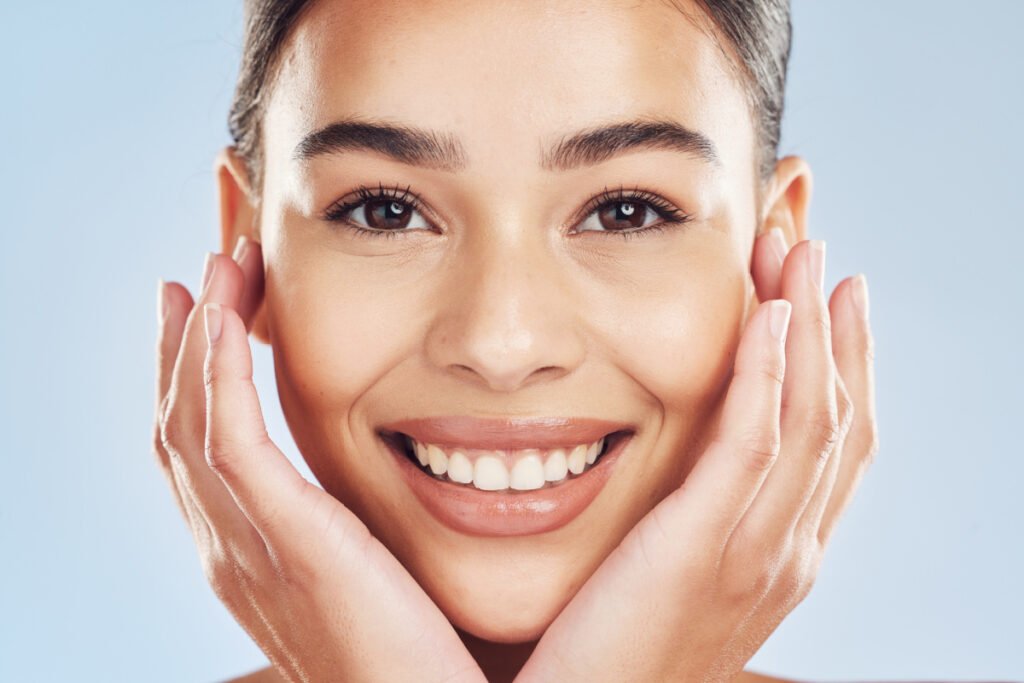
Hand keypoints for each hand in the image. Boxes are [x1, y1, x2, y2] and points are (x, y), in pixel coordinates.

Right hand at [152, 238, 484, 682]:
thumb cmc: (419, 660)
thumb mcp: (372, 580)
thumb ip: (359, 532)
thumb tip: (387, 483)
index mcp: (250, 559)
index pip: (204, 454)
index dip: (199, 381)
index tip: (216, 317)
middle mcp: (230, 552)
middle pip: (179, 430)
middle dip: (183, 348)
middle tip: (201, 276)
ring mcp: (246, 548)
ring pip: (190, 423)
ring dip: (197, 339)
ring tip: (215, 271)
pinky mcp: (284, 539)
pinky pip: (227, 437)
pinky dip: (216, 369)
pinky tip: (224, 314)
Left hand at [516, 233, 877, 681]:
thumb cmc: (612, 653)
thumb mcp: (675, 574)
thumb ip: (698, 518)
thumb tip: (690, 454)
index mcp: (782, 557)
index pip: (835, 444)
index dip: (842, 363)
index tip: (828, 296)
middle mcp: (787, 554)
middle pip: (836, 419)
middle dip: (832, 327)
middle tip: (815, 251)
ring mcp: (756, 556)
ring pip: (808, 420)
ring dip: (807, 327)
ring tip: (797, 254)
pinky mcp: (702, 551)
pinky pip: (751, 446)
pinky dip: (768, 375)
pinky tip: (765, 316)